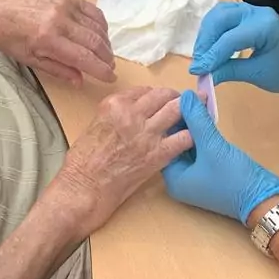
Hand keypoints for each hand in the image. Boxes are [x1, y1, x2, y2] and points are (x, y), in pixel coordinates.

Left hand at [0, 0, 114, 85]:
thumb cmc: (9, 37)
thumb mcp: (30, 59)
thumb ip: (57, 69)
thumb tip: (80, 80)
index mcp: (48, 39)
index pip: (84, 57)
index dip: (101, 70)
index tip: (111, 78)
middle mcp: (60, 20)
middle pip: (95, 42)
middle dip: (106, 58)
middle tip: (109, 68)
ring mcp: (65, 5)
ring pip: (97, 27)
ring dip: (105, 43)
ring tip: (104, 54)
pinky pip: (93, 11)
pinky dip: (101, 25)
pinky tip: (99, 35)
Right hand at [48, 87, 190, 236]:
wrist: (84, 188)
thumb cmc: (82, 163)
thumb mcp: (94, 126)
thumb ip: (116, 116)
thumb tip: (134, 115)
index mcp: (114, 104)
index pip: (144, 90)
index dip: (156, 95)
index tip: (162, 100)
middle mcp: (131, 114)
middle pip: (163, 95)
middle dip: (177, 97)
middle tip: (186, 102)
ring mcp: (146, 133)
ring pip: (177, 110)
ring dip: (189, 110)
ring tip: (196, 113)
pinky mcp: (157, 154)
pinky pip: (184, 138)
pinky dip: (192, 136)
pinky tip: (194, 138)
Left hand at [162, 91, 278, 225]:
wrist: (264, 199)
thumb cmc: (234, 177)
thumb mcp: (213, 146)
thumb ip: (197, 120)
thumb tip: (186, 96)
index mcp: (173, 179)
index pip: (163, 143)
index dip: (170, 121)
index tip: (179, 99)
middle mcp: (180, 180)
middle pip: (175, 143)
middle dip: (184, 122)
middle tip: (193, 99)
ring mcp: (196, 178)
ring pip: (189, 145)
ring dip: (195, 127)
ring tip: (201, 105)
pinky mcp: (210, 174)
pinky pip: (201, 150)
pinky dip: (204, 136)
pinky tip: (208, 119)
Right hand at [188, 2, 278, 97]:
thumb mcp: (257, 74)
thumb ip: (229, 71)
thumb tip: (202, 76)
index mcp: (266, 26)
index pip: (230, 38)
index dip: (211, 55)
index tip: (197, 71)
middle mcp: (257, 12)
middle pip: (220, 17)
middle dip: (205, 40)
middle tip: (198, 62)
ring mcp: (252, 10)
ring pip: (219, 13)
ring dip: (206, 33)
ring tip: (202, 55)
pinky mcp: (248, 14)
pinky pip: (224, 15)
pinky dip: (213, 29)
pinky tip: (209, 45)